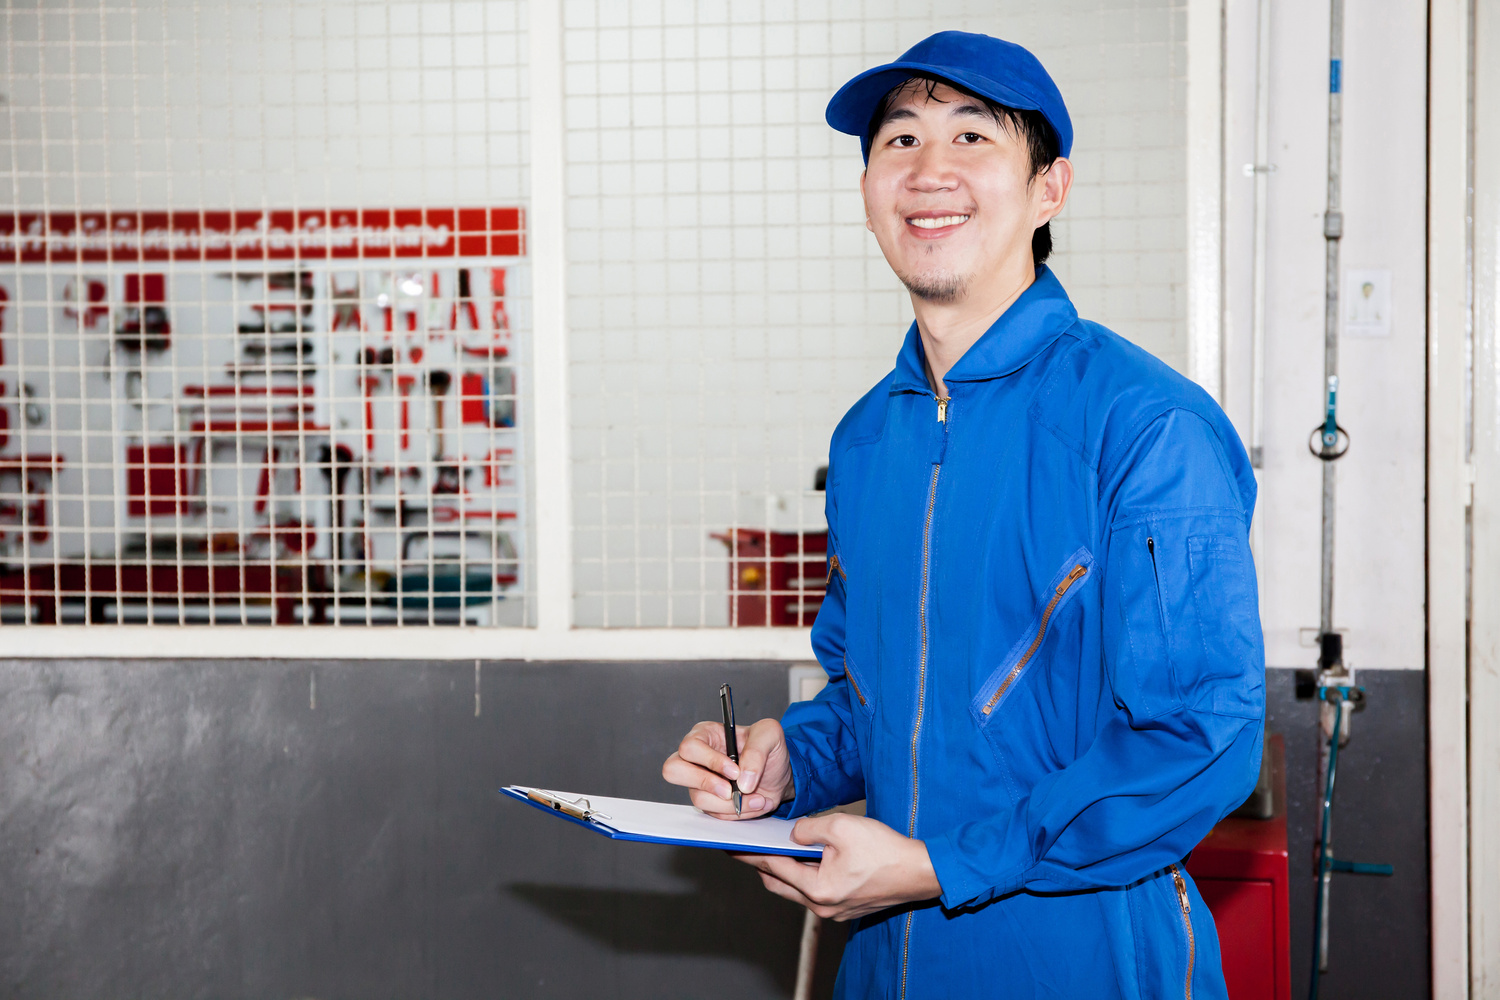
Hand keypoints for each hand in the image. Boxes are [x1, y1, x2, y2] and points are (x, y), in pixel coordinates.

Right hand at [662, 717, 794, 818]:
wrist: (781, 775)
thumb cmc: (770, 749)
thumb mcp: (770, 735)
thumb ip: (757, 751)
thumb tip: (742, 780)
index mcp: (705, 735)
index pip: (690, 747)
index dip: (710, 761)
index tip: (734, 771)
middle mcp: (697, 759)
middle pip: (674, 770)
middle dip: (704, 783)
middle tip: (730, 790)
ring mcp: (700, 783)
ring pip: (698, 798)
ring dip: (730, 804)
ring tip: (757, 798)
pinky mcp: (710, 802)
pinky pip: (715, 814)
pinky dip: (737, 813)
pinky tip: (755, 803)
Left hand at [732, 812, 940, 921]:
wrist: (920, 872)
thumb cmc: (885, 849)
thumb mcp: (841, 826)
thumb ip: (808, 828)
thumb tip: (793, 834)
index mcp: (818, 889)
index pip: (773, 868)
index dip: (750, 854)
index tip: (732, 846)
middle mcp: (822, 906)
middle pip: (779, 884)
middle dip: (760, 865)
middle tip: (744, 847)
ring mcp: (834, 910)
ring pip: (796, 889)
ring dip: (783, 870)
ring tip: (770, 848)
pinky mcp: (845, 907)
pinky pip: (814, 891)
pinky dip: (803, 874)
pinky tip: (802, 856)